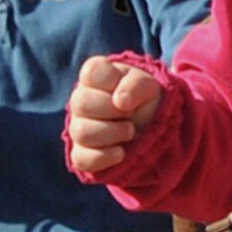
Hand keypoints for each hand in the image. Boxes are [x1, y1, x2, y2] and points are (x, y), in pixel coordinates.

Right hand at [68, 56, 162, 173]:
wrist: (152, 129)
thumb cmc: (144, 101)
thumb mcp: (149, 86)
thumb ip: (136, 85)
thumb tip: (120, 101)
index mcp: (94, 78)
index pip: (91, 73)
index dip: (113, 82)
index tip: (127, 92)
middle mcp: (80, 101)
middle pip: (82, 103)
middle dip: (114, 110)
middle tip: (131, 114)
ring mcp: (79, 128)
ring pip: (81, 132)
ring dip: (113, 133)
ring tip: (130, 131)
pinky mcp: (82, 154)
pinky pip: (81, 159)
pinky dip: (105, 157)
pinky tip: (122, 152)